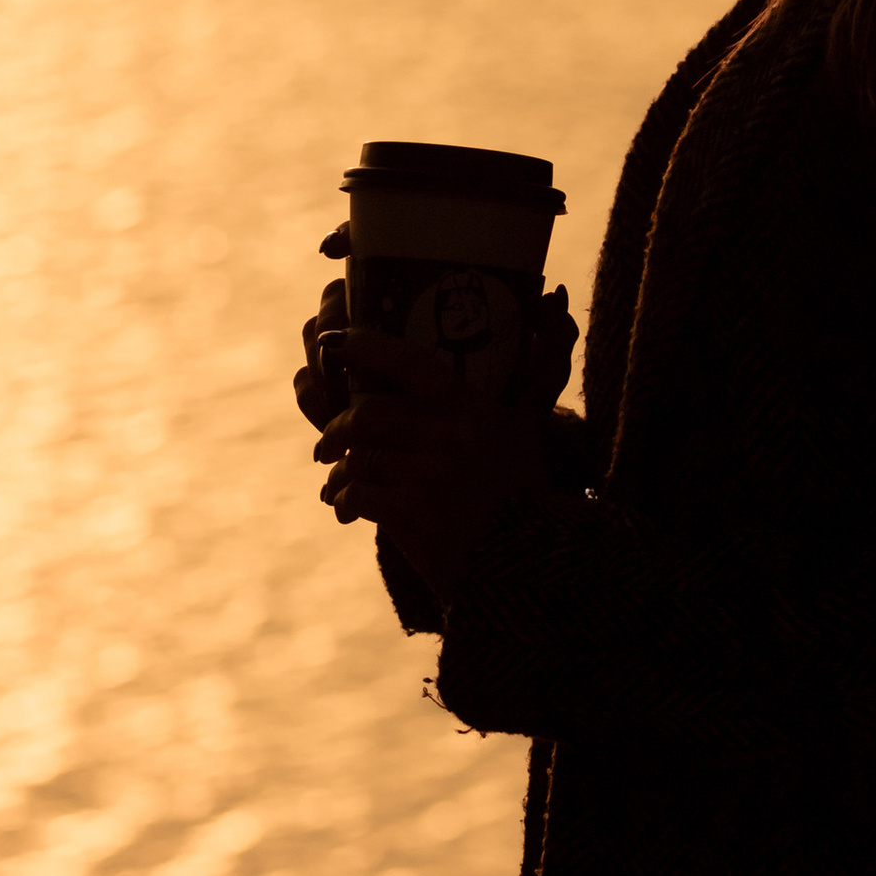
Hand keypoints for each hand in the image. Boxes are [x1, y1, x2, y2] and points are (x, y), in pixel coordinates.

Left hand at [293, 231, 576, 607]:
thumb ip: (528, 379)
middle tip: (325, 445)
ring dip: (338, 472)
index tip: (336, 344)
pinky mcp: (411, 514)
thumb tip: (550, 310)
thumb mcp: (526, 431)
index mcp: (473, 409)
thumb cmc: (523, 494)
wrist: (526, 565)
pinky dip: (344, 501)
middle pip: (369, 414)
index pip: (411, 363)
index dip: (368, 348)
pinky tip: (345, 511)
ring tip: (335, 485)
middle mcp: (450, 436)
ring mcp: (428, 475)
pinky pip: (358, 494)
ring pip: (359, 457)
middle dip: (337, 429)